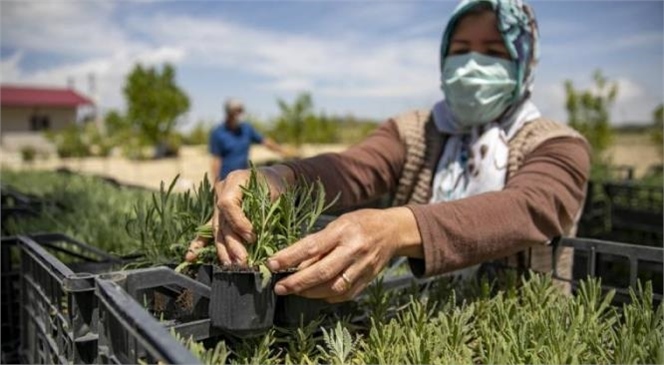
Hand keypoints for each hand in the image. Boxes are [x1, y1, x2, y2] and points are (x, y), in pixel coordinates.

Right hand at [184, 165, 293, 264]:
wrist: (271, 177)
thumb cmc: (275, 184)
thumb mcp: (275, 192)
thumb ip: (264, 211)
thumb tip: (256, 239)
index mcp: (234, 180)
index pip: (228, 204)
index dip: (238, 222)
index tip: (251, 237)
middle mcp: (221, 191)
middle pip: (222, 221)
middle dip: (232, 244)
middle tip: (243, 261)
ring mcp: (216, 203)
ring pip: (216, 230)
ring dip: (223, 250)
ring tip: (231, 265)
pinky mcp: (218, 214)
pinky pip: (208, 230)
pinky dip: (200, 244)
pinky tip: (190, 257)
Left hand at [266, 207, 422, 302]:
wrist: (393, 230)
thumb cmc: (359, 223)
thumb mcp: (338, 223)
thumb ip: (318, 242)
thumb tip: (294, 263)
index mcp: (343, 231)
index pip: (312, 246)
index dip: (290, 257)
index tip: (271, 264)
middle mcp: (354, 249)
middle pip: (323, 272)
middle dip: (298, 282)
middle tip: (279, 288)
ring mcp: (363, 267)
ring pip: (334, 287)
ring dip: (311, 293)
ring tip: (294, 291)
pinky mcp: (368, 279)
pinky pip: (346, 294)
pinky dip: (328, 297)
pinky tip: (316, 294)